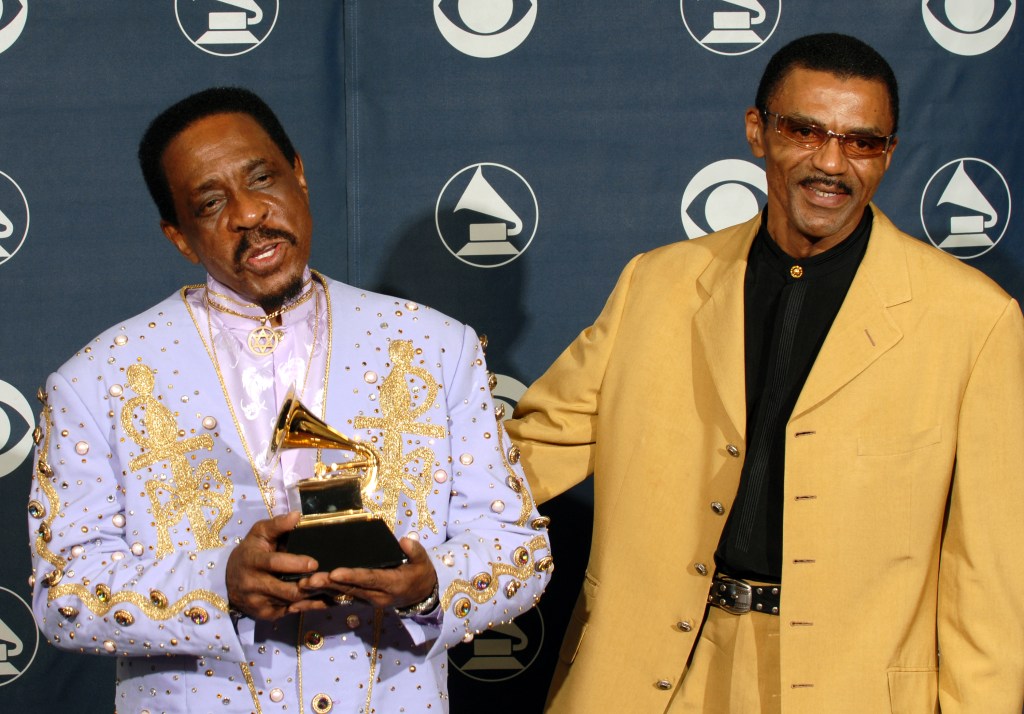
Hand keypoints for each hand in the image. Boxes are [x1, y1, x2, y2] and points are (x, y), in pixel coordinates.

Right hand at [225, 512, 326, 620]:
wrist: (229, 580)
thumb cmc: (251, 551)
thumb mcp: (260, 534)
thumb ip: (277, 525)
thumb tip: (297, 515)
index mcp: (251, 561)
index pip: (274, 563)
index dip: (294, 564)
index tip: (314, 563)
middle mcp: (252, 585)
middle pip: (285, 590)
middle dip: (307, 586)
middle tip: (327, 578)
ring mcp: (258, 603)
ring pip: (290, 602)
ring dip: (310, 595)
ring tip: (328, 586)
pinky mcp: (265, 615)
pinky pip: (290, 612)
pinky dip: (306, 605)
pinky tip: (320, 598)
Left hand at [297, 537, 437, 611]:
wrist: (421, 596)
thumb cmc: (421, 574)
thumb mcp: (423, 562)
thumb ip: (415, 551)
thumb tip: (405, 540)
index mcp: (392, 584)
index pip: (369, 579)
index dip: (352, 576)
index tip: (334, 572)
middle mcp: (377, 596)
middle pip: (349, 589)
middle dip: (328, 585)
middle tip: (307, 580)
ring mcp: (367, 600)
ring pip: (341, 596)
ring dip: (319, 593)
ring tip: (299, 589)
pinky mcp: (360, 601)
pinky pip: (339, 600)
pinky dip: (320, 601)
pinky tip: (300, 603)